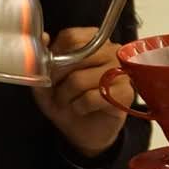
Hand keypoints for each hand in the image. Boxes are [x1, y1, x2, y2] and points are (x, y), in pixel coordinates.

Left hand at [33, 27, 133, 158]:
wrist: (85, 131)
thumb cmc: (67, 100)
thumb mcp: (47, 81)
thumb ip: (43, 58)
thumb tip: (43, 37)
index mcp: (94, 41)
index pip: (71, 37)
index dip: (54, 57)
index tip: (50, 72)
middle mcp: (111, 51)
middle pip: (75, 57)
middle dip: (58, 79)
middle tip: (57, 92)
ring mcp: (120, 71)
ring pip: (79, 79)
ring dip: (66, 96)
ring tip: (68, 102)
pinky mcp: (125, 93)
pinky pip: (91, 98)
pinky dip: (79, 107)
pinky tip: (82, 109)